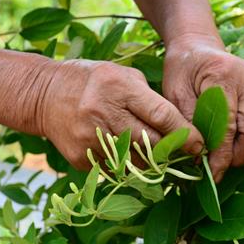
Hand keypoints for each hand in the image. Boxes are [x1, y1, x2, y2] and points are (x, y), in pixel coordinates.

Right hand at [39, 59, 203, 169]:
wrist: (43, 96)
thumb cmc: (90, 80)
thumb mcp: (121, 74)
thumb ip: (148, 98)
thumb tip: (178, 127)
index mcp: (117, 88)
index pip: (161, 116)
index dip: (185, 133)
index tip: (200, 144)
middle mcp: (103, 114)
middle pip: (151, 143)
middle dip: (171, 150)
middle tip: (183, 152)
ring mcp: (90, 139)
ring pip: (136, 162)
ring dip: (151, 161)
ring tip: (157, 155)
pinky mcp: (81, 158)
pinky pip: (116, 169)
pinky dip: (127, 165)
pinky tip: (126, 154)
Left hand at [162, 34, 243, 181]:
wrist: (197, 46)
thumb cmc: (182, 68)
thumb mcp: (174, 92)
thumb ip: (187, 121)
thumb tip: (199, 155)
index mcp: (225, 76)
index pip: (230, 126)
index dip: (222, 155)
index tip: (211, 173)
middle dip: (239, 156)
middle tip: (217, 167)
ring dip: (242, 149)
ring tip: (219, 155)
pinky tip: (226, 141)